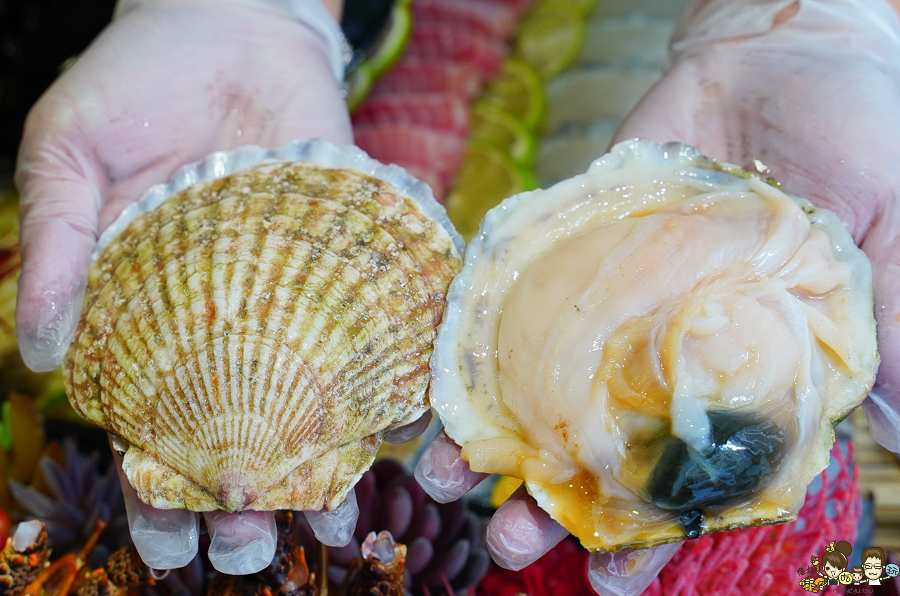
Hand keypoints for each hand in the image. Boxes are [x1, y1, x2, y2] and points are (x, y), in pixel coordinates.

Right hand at [16, 0, 352, 573]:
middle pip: (237, 428)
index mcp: (148, 311)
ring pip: (310, 400)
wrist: (231, 23)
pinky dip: (389, 383)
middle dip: (240, 496)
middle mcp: (227, 317)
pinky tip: (401, 439)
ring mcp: (295, 295)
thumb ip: (55, 248)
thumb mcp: (69, 158)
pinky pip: (376, 331)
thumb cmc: (137, 83)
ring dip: (319, 468)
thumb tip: (30, 353)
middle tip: (246, 554)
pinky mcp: (353, 261)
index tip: (164, 542)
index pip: (149, 419)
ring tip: (332, 529)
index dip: (152, 484)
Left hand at [419, 0, 899, 593]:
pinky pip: (512, 303)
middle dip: (560, 507)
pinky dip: (475, 347)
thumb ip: (897, 329)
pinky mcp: (567, 248)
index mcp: (749, 369)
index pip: (694, 476)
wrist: (784, 48)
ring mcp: (611, 302)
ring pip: (546, 390)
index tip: (612, 583)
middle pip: (605, 449)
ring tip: (453, 485)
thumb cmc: (866, 134)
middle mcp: (669, 349)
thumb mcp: (899, 235)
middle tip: (510, 547)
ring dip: (501, 442)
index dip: (655, 534)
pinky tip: (440, 389)